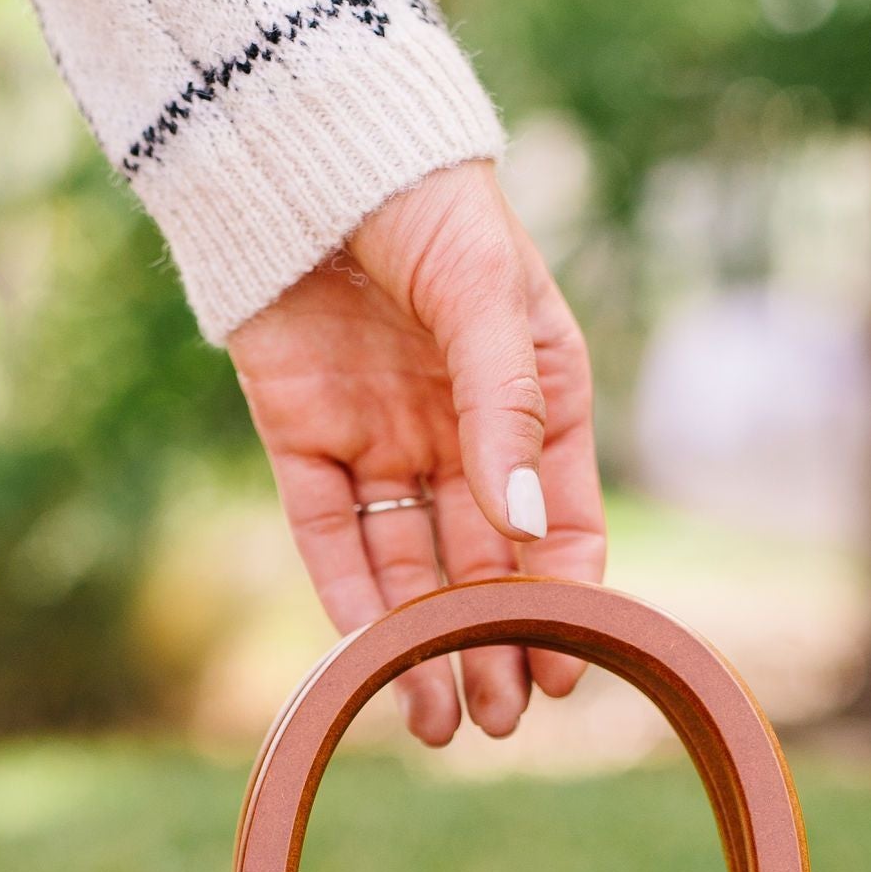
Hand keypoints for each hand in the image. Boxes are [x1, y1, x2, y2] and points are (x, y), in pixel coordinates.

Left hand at [226, 160, 605, 743]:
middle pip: (483, 561)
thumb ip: (502, 408)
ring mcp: (382, 439)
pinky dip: (348, 597)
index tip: (568, 667)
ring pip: (409, 567)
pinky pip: (329, 535)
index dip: (566, 596)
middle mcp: (460, 431)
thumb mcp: (485, 297)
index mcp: (533, 394)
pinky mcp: (304, 440)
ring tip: (440, 723)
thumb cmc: (424, 204)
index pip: (559, 518)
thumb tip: (518, 528)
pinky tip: (367, 658)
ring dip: (424, 643)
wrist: (302, 148)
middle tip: (501, 722)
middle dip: (494, 643)